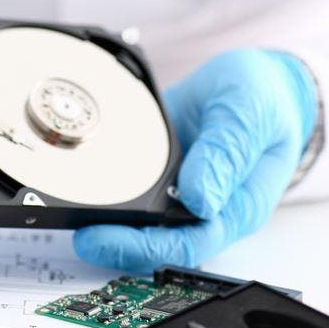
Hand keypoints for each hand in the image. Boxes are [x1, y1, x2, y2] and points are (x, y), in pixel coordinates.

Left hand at [74, 49, 316, 270]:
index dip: (138, 246)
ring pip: (135, 219)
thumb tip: (199, 198)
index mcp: (234, 207)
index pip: (184, 243)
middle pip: (152, 240)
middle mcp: (202, 208)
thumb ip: (226, 152)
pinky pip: (125, 185)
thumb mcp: (249, 114)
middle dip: (109, 238)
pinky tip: (74, 177)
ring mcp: (176, 190)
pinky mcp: (155, 170)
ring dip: (101, 217)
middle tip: (70, 226)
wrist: (260, 80)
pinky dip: (100, 183)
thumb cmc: (266, 101)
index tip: (98, 237)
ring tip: (62, 206)